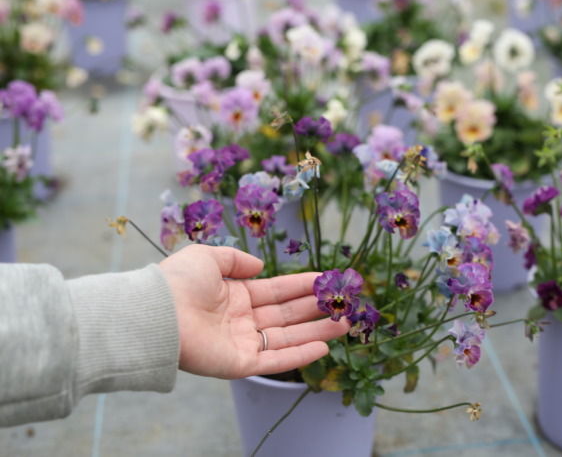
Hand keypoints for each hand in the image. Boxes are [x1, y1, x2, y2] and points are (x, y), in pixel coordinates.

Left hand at [159, 245, 349, 378]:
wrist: (157, 313)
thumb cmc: (179, 281)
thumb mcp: (208, 256)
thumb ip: (235, 260)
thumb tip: (260, 267)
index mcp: (234, 295)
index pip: (276, 290)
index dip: (301, 285)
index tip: (326, 279)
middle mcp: (241, 319)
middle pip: (287, 315)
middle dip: (316, 309)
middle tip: (344, 303)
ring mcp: (242, 343)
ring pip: (288, 338)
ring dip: (317, 331)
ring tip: (345, 323)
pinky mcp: (240, 364)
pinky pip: (275, 360)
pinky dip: (300, 355)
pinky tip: (324, 347)